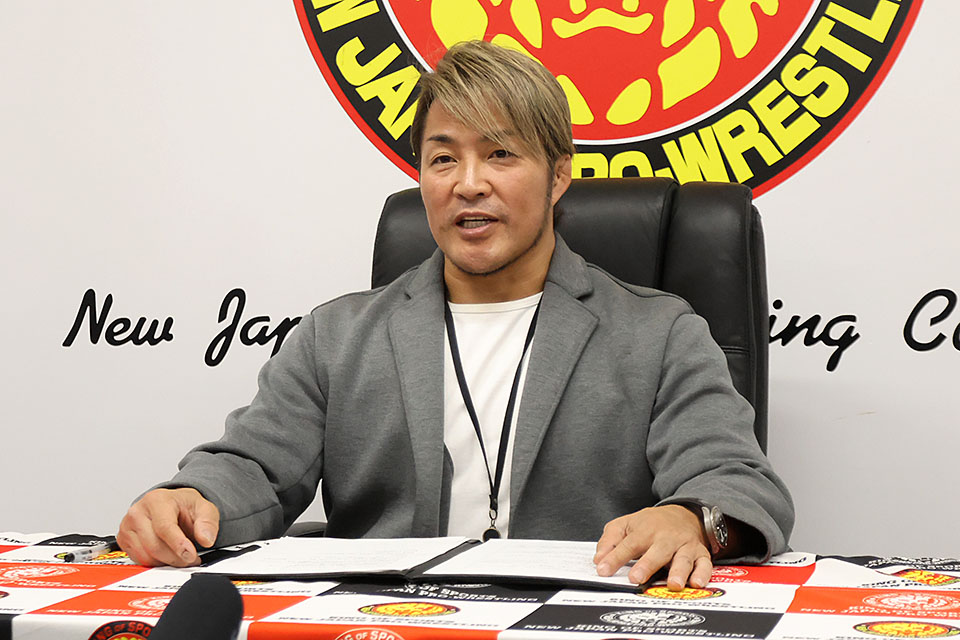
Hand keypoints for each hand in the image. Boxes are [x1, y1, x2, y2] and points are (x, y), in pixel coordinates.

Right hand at [117, 488, 219, 566]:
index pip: (164, 527)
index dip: (178, 544)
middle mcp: (137, 512)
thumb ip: (207, 522)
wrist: (171, 506)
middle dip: (176, 557)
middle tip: (192, 559)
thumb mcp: (204, 508)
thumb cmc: (183, 506)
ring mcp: (127, 526)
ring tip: (181, 556)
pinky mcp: (123, 540)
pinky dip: (155, 563)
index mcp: (156, 500)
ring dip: (166, 562)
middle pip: (154, 545)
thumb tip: (206, 539)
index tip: (190, 555)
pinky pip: (138, 560)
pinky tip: (166, 555)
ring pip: (145, 556)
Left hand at [594, 505, 711, 590]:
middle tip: (636, 578)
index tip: (603, 570)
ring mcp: (685, 546)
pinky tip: (697, 583)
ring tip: (673, 585)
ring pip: (683, 559)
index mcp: (645, 530)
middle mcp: (666, 538)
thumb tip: (599, 560)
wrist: (684, 514)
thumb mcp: (626, 524)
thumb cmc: (652, 524)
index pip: (628, 545)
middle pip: (657, 551)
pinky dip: (703, 574)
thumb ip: (610, 540)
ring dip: (679, 572)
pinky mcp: (701, 555)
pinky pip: (705, 565)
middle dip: (647, 565)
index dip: (615, 558)